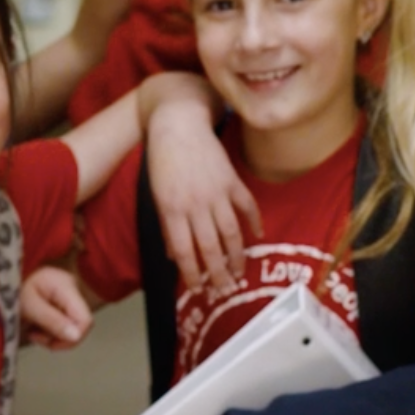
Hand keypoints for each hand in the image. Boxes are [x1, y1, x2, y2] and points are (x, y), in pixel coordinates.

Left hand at [21, 265, 92, 349]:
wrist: (7, 278)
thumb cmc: (14, 287)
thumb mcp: (29, 306)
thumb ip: (52, 321)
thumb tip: (75, 337)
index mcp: (67, 287)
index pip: (85, 320)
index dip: (72, 337)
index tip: (49, 343)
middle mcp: (74, 291)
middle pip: (79, 327)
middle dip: (58, 338)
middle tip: (35, 335)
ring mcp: (70, 298)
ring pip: (71, 329)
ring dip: (52, 337)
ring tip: (32, 330)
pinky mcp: (65, 305)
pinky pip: (64, 325)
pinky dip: (50, 332)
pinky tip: (36, 326)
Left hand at [147, 99, 256, 290]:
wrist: (179, 125)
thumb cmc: (162, 162)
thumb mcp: (157, 196)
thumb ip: (166, 227)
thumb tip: (174, 256)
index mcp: (172, 210)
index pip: (184, 252)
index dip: (192, 274)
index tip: (198, 289)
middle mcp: (195, 205)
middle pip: (210, 248)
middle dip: (218, 273)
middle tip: (224, 289)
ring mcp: (216, 193)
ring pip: (231, 232)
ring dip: (237, 256)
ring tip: (240, 273)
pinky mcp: (232, 180)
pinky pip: (247, 206)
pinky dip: (254, 222)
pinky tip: (257, 236)